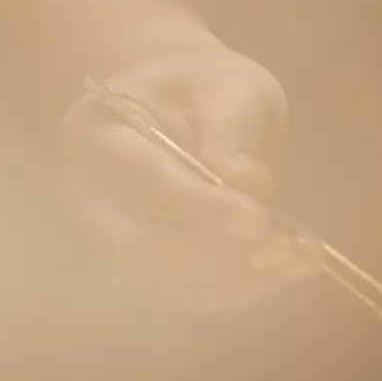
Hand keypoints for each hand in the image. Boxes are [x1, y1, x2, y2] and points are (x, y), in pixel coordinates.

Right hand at [64, 39, 313, 311]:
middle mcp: (88, 193)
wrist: (186, 105)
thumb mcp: (230, 85)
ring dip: (228, 282)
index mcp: (99, 129)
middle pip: (137, 246)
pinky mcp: (134, 266)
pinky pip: (177, 295)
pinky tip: (279, 276)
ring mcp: (105, 236)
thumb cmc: (206, 87)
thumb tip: (249, 186)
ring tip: (293, 264)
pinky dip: (230, 292)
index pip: (148, 179)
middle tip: (279, 251)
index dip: (203, 208)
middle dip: (213, 257)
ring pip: (157, 282)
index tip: (260, 222)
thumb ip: (234, 129)